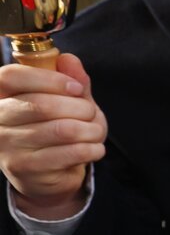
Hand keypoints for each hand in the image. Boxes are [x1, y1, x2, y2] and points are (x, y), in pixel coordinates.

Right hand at [0, 54, 106, 218]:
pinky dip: (92, 148)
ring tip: (95, 131)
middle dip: (79, 108)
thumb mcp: (65, 101)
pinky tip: (94, 148)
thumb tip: (68, 59)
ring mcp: (7, 146)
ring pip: (61, 130)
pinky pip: (70, 152)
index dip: (49, 79)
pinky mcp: (25, 168)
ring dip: (91, 130)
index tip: (76, 88)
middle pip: (41, 104)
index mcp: (1, 96)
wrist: (47, 174)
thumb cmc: (56, 129)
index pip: (11, 77)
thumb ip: (69, 79)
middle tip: (91, 113)